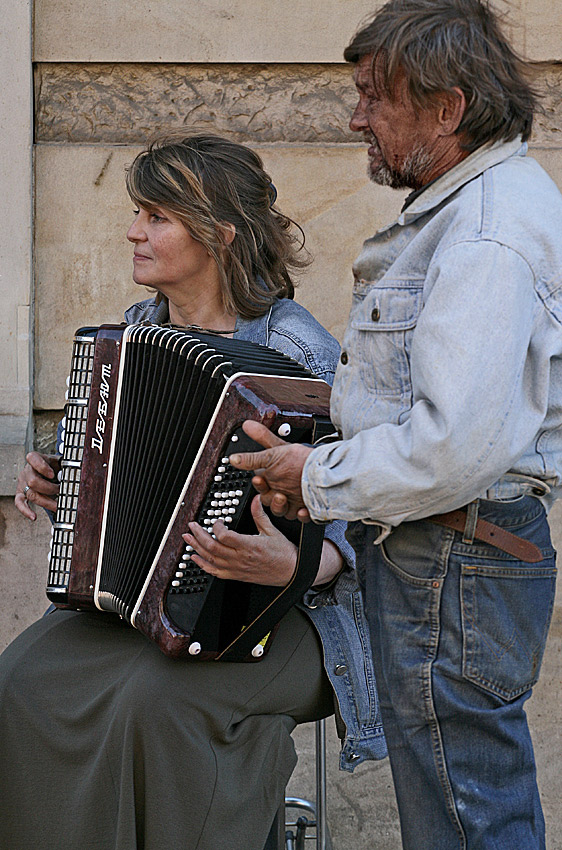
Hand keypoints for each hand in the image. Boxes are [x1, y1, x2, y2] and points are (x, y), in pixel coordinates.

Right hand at [14, 452, 60, 520]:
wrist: (48, 472)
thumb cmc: (54, 466)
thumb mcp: (59, 462)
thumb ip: (64, 465)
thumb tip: (72, 473)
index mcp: (35, 459)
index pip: (32, 458)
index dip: (42, 467)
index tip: (53, 474)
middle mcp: (27, 471)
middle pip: (33, 481)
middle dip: (49, 488)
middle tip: (61, 491)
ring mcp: (22, 483)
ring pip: (31, 494)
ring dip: (46, 501)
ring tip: (58, 506)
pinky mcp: (21, 494)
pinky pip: (19, 503)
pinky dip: (26, 511)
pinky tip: (34, 517)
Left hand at [182, 495, 297, 585]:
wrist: (290, 572)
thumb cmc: (283, 554)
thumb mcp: (272, 531)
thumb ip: (259, 515)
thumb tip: (255, 499)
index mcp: (249, 546)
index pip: (224, 536)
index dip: (216, 527)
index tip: (217, 521)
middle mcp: (240, 558)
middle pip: (213, 547)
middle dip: (199, 535)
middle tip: (192, 526)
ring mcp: (237, 568)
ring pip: (211, 559)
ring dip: (196, 548)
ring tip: (187, 539)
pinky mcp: (236, 575)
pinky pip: (215, 572)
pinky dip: (203, 565)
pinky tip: (195, 558)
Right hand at [229, 421, 312, 519]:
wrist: (326, 465)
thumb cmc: (300, 459)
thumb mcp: (276, 450)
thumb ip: (255, 451)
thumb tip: (240, 439)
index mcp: (273, 480)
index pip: (261, 487)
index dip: (259, 484)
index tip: (259, 478)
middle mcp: (282, 492)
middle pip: (269, 502)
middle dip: (271, 498)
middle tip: (275, 491)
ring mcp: (295, 501)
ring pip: (283, 512)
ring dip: (282, 507)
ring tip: (285, 497)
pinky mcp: (308, 509)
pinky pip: (304, 518)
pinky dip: (303, 515)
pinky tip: (303, 509)